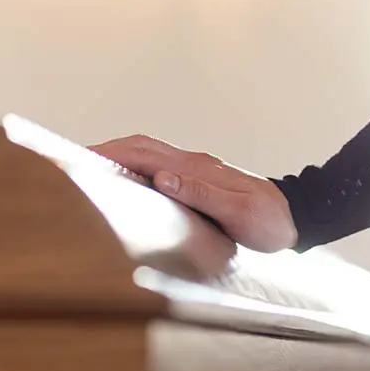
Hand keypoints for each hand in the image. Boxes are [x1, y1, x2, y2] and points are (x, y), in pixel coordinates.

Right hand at [89, 135, 297, 252]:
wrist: (298, 219)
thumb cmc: (271, 222)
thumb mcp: (239, 212)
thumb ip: (202, 194)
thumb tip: (162, 178)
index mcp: (197, 169)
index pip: (144, 153)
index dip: (109, 153)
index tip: (78, 157)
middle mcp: (194, 165)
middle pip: (141, 148)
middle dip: (105, 152)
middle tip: (71, 162)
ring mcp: (197, 172)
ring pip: (149, 156)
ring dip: (119, 159)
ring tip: (89, 172)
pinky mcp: (201, 183)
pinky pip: (160, 170)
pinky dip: (136, 171)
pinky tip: (126, 186)